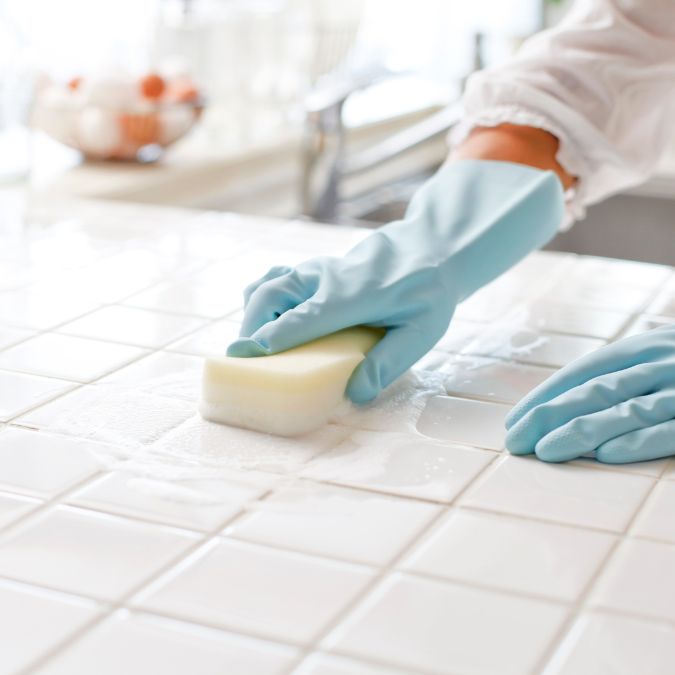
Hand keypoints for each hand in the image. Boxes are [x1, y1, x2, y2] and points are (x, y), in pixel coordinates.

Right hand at [228, 160, 563, 403]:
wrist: (431, 246)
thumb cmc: (429, 293)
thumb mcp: (422, 332)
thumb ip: (388, 362)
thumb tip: (355, 394)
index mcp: (356, 295)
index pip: (305, 317)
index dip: (274, 336)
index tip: (245, 354)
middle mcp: (329, 277)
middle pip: (273, 294)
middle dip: (251, 326)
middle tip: (244, 359)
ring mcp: (319, 267)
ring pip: (269, 283)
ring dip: (253, 312)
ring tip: (253, 344)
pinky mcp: (315, 267)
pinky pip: (276, 278)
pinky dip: (261, 298)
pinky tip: (266, 320)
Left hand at [505, 325, 674, 463]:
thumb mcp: (665, 356)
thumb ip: (629, 374)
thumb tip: (571, 407)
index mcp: (646, 347)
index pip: (585, 371)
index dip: (546, 395)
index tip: (514, 420)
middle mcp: (662, 364)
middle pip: (595, 391)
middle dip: (549, 416)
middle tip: (515, 441)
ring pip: (626, 411)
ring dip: (581, 431)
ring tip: (544, 451)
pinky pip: (671, 431)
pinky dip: (638, 442)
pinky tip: (605, 456)